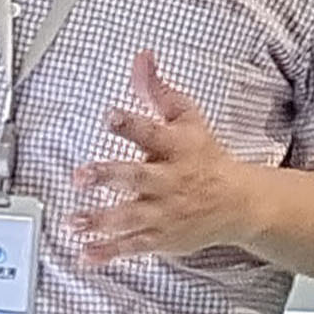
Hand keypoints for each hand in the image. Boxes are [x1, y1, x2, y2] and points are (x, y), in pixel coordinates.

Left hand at [71, 52, 273, 266]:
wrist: (239, 203)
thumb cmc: (206, 156)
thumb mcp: (187, 118)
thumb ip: (157, 90)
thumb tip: (142, 58)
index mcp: (177, 148)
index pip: (152, 132)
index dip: (130, 124)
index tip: (109, 115)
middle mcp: (170, 181)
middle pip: (138, 177)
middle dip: (109, 177)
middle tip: (81, 176)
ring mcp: (165, 212)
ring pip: (131, 217)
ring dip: (101, 220)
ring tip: (74, 221)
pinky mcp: (161, 237)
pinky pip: (133, 247)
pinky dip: (109, 253)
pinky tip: (85, 255)